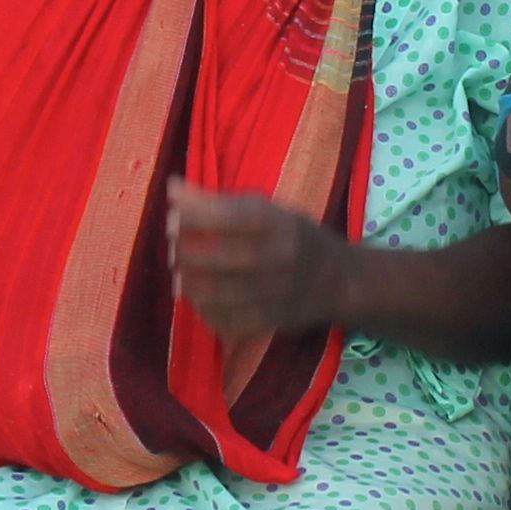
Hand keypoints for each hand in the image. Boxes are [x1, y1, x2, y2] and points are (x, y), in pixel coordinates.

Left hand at [169, 182, 356, 340]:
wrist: (338, 280)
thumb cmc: (294, 235)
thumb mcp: (268, 209)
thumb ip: (220, 202)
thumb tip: (172, 189)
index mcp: (275, 222)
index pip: (223, 216)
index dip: (189, 214)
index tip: (171, 211)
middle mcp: (274, 258)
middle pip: (212, 257)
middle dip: (182, 250)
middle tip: (172, 245)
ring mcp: (271, 294)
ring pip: (212, 293)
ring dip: (187, 282)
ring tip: (181, 272)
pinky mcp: (268, 321)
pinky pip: (223, 320)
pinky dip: (204, 310)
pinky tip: (200, 297)